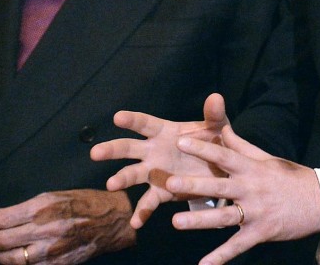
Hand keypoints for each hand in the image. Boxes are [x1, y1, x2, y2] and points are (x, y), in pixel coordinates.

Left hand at [0, 189, 135, 263]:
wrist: (110, 220)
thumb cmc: (81, 202)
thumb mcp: (53, 195)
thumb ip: (26, 207)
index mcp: (41, 207)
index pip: (1, 220)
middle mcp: (44, 229)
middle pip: (1, 241)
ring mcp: (50, 250)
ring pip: (11, 259)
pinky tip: (12, 259)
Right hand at [90, 93, 229, 227]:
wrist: (223, 170)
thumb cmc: (216, 142)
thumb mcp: (217, 128)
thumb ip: (214, 114)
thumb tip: (216, 97)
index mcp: (165, 132)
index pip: (145, 124)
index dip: (132, 120)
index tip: (118, 117)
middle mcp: (154, 151)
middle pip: (129, 148)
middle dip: (113, 149)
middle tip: (96, 153)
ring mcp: (155, 172)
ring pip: (132, 174)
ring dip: (122, 179)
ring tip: (111, 185)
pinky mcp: (162, 192)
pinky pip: (148, 202)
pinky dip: (141, 212)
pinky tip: (135, 223)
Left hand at [166, 126, 319, 264]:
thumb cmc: (290, 176)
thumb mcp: (266, 158)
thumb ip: (241, 146)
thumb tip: (222, 127)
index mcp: (251, 168)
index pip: (223, 156)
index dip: (202, 148)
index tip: (180, 141)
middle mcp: (251, 189)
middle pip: (218, 187)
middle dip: (193, 186)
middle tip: (170, 184)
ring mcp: (255, 212)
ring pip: (223, 217)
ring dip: (199, 220)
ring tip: (176, 221)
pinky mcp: (261, 233)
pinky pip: (237, 246)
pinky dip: (220, 257)